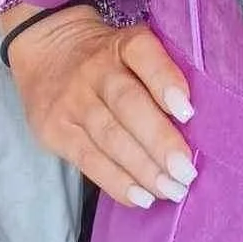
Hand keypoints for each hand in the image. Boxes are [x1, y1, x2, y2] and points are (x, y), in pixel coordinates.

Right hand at [7, 7, 197, 210]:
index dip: (166, 81)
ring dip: (143, 170)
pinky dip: (118, 182)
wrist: (47, 50)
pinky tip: (142, 197)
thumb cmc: (109, 58)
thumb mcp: (133, 50)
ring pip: (110, 138)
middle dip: (159, 142)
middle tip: (186, 171)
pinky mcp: (55, 131)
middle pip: (128, 104)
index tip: (187, 112)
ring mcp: (72, 101)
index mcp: (123, 44)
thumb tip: (195, 125)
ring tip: (171, 190)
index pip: (143, 55)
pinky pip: (89, 161)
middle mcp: (95, 70)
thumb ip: (160, 75)